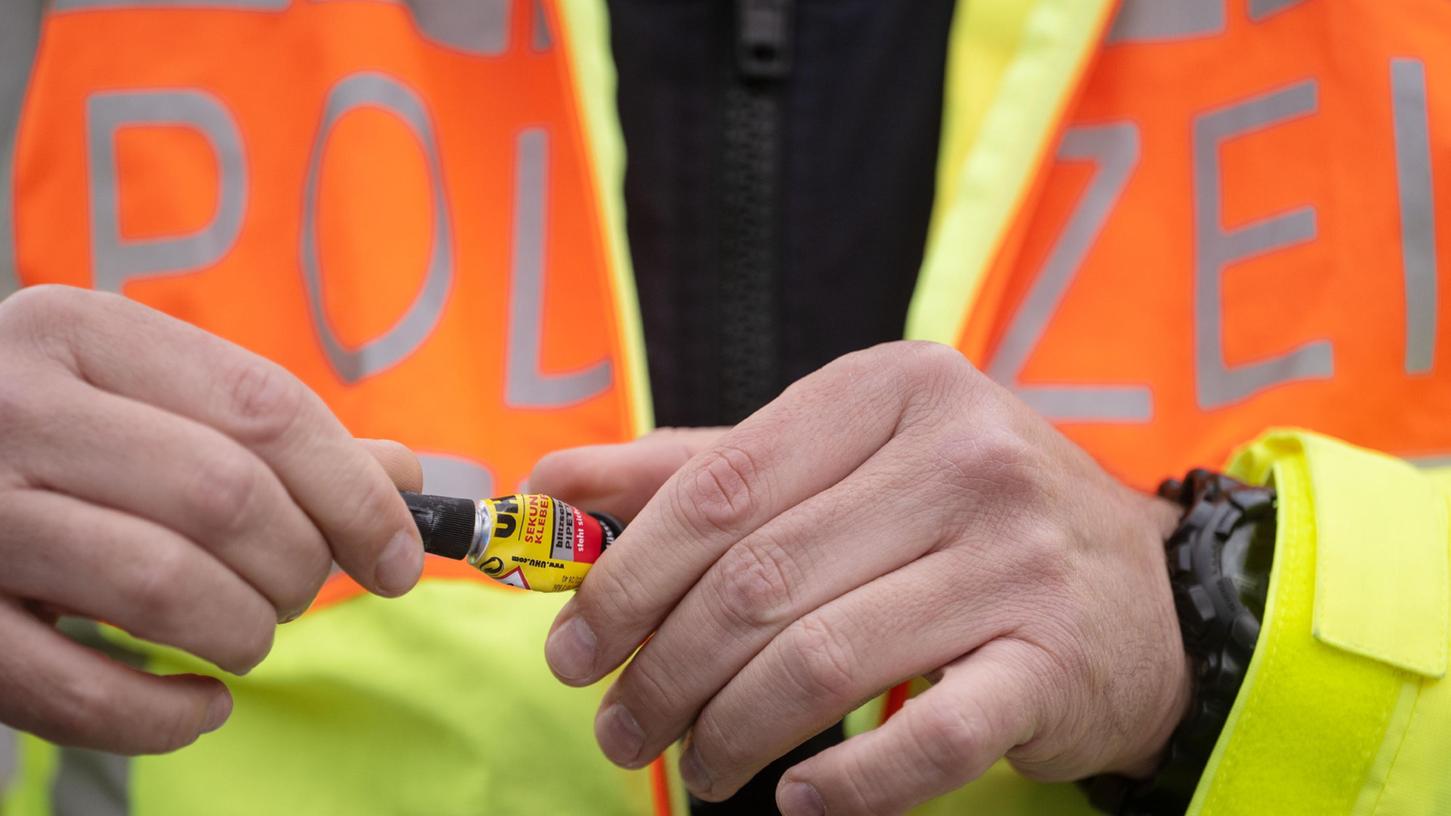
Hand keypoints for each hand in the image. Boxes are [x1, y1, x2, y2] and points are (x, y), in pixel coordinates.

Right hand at [0, 286, 423, 753]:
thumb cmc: (49, 437)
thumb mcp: (146, 398)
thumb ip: (267, 432)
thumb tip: (402, 477)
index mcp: (82, 332)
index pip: (266, 409)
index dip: (357, 494)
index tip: (400, 556)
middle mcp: (15, 406)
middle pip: (225, 498)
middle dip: (298, 565)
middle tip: (299, 590)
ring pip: (161, 585)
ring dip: (241, 632)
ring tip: (245, 635)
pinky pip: (70, 689)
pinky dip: (161, 716)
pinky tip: (198, 704)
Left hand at [531, 341, 1188, 814]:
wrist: (1144, 592)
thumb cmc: (962, 518)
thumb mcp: (842, 462)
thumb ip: (699, 471)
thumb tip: (551, 487)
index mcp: (894, 390)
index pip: (723, 486)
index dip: (627, 576)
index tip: (572, 645)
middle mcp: (965, 459)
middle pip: (760, 581)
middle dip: (664, 672)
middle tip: (623, 729)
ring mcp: (1016, 560)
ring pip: (823, 660)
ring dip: (732, 732)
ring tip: (700, 766)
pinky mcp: (1056, 661)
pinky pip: (926, 736)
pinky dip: (848, 782)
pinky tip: (800, 797)